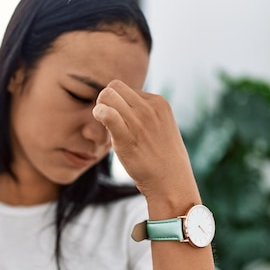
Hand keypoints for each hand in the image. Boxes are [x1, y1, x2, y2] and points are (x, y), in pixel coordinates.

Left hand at [92, 80, 199, 209]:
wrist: (171, 181)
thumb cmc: (163, 156)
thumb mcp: (161, 125)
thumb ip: (144, 112)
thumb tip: (121, 104)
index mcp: (159, 102)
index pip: (126, 88)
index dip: (117, 102)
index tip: (119, 118)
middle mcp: (149, 108)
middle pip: (114, 87)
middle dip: (105, 99)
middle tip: (106, 118)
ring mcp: (139, 122)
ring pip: (107, 96)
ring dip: (99, 107)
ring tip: (104, 124)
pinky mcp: (127, 137)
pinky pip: (107, 114)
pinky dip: (98, 113)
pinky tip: (99, 120)